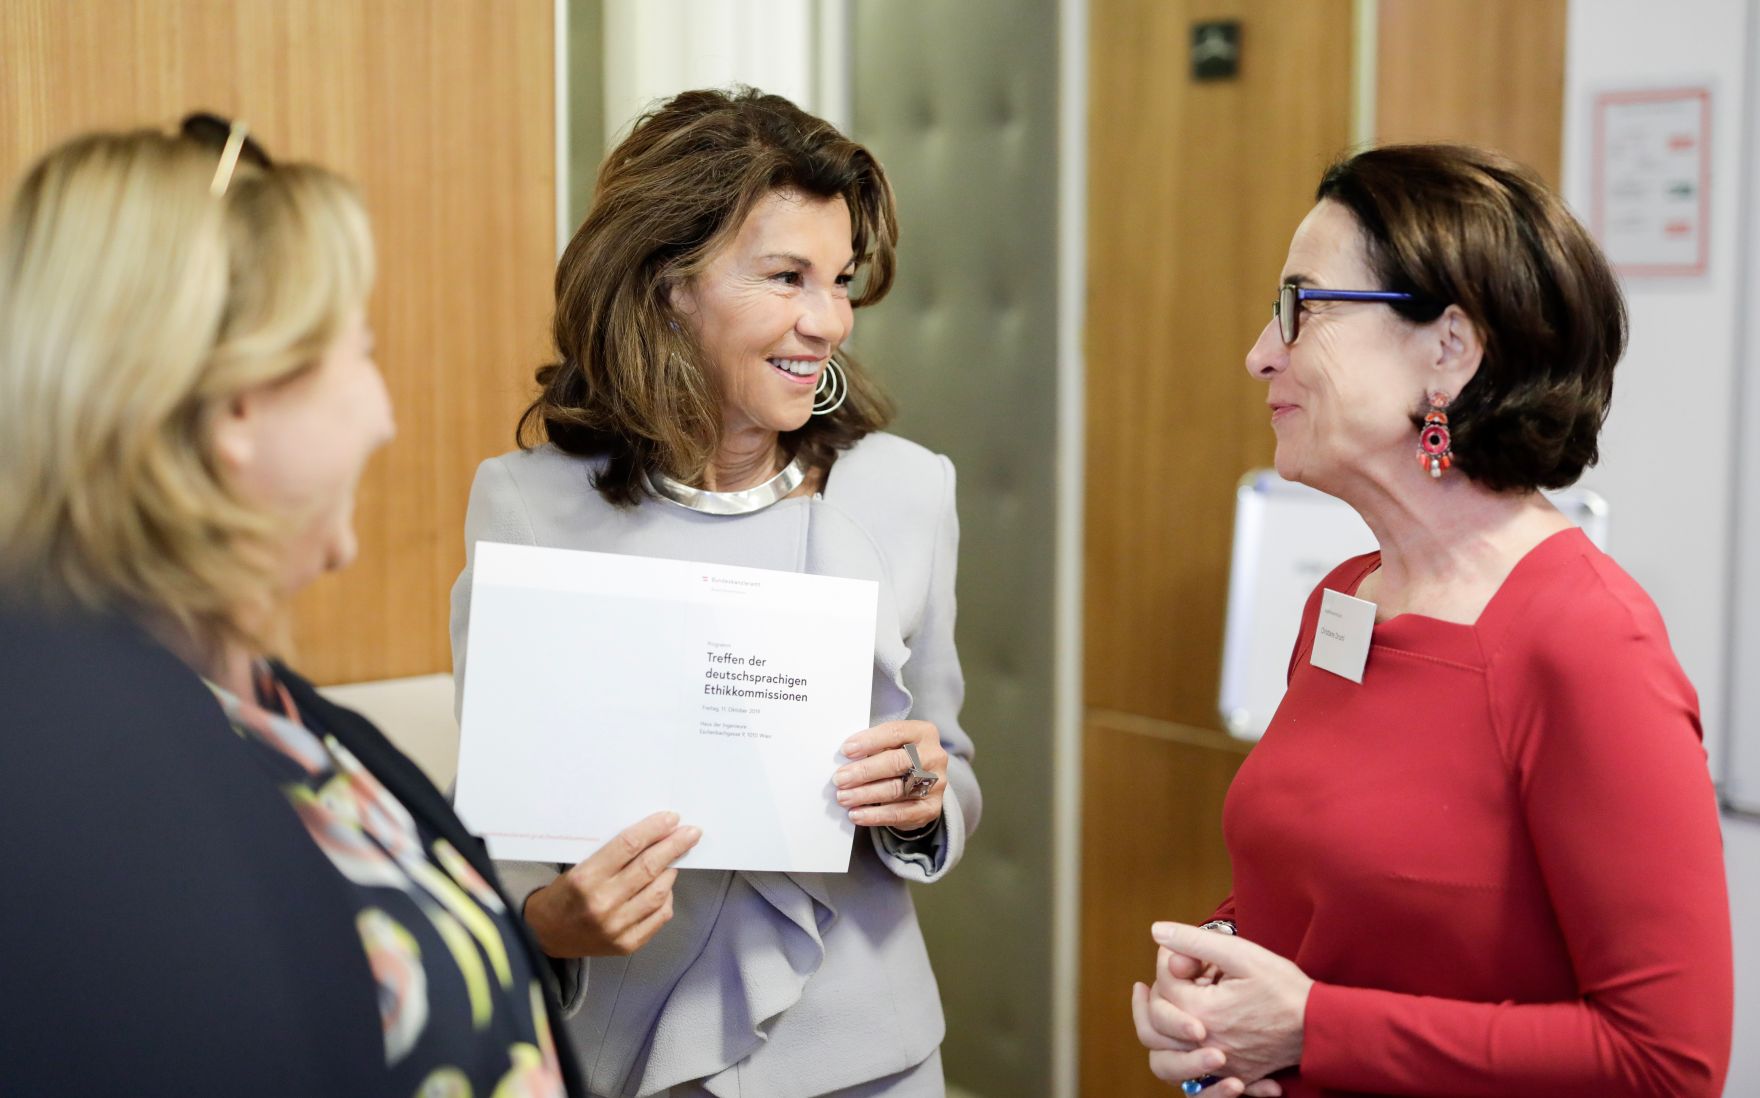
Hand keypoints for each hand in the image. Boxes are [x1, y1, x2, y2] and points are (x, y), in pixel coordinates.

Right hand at [521, 811, 700, 957]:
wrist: (543, 935)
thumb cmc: (564, 895)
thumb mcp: (578, 867)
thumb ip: (612, 856)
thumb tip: (653, 837)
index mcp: (585, 878)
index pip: (628, 846)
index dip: (654, 830)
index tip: (671, 819)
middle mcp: (602, 903)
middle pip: (649, 868)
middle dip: (674, 846)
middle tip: (691, 833)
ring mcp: (616, 927)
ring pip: (658, 892)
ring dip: (671, 871)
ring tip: (674, 860)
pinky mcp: (626, 945)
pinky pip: (659, 916)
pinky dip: (666, 898)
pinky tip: (663, 888)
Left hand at [833, 719, 946, 830]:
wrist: (922, 785)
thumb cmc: (898, 758)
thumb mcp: (891, 745)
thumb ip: (873, 747)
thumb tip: (844, 760)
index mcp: (924, 732)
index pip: (895, 732)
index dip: (870, 741)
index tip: (846, 750)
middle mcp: (934, 756)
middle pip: (896, 762)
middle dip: (864, 771)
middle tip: (840, 779)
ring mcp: (936, 783)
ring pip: (897, 789)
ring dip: (865, 794)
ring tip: (844, 797)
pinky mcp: (931, 808)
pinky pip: (901, 813)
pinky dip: (876, 815)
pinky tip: (857, 814)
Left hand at [1148, 922, 1311, 1087]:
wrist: (1320, 1027)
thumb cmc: (1284, 988)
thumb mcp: (1241, 954)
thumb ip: (1194, 941)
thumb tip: (1157, 931)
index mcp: (1201, 1011)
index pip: (1164, 984)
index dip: (1170, 961)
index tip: (1187, 951)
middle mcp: (1203, 1043)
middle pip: (1157, 1019)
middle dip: (1162, 991)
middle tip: (1176, 974)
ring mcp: (1217, 1063)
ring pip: (1168, 1051)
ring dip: (1165, 1024)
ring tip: (1173, 1000)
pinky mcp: (1232, 1073)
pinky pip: (1196, 1070)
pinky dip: (1188, 1050)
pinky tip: (1196, 1030)